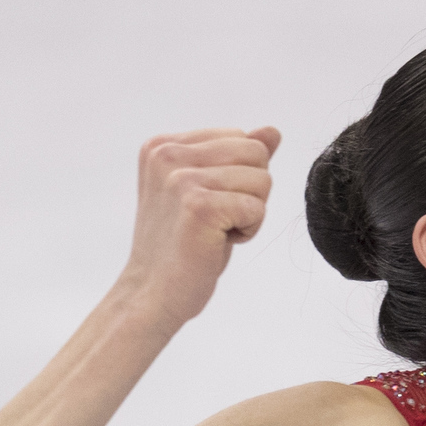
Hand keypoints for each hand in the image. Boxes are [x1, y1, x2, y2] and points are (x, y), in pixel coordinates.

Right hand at [120, 126, 281, 329]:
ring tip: (215, 232)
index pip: (240, 138)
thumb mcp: (208, 191)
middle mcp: (167, 154)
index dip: (238, 178)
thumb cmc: (181, 246)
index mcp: (163, 145)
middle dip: (250, 192)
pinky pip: (257, 208)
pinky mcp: (199, 206)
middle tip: (216, 220)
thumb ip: (237, 158)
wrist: (152, 294)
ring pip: (262, 180)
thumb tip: (273, 131)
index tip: (207, 205)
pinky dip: (248, 231)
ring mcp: (181, 179)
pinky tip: (217, 243)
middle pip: (256, 153)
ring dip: (249, 213)